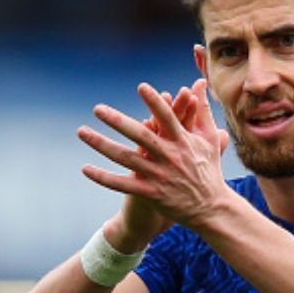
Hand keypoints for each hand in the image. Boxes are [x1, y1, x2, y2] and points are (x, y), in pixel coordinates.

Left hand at [79, 79, 229, 241]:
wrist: (211, 208)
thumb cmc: (209, 170)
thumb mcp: (209, 139)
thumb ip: (201, 110)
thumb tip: (199, 83)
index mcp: (183, 141)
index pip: (168, 118)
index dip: (155, 102)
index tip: (141, 87)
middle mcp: (169, 157)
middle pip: (140, 135)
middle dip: (118, 121)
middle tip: (97, 109)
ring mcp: (159, 176)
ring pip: (125, 158)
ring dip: (101, 144)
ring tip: (82, 132)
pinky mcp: (151, 193)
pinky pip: (123, 184)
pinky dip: (103, 177)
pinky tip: (85, 168)